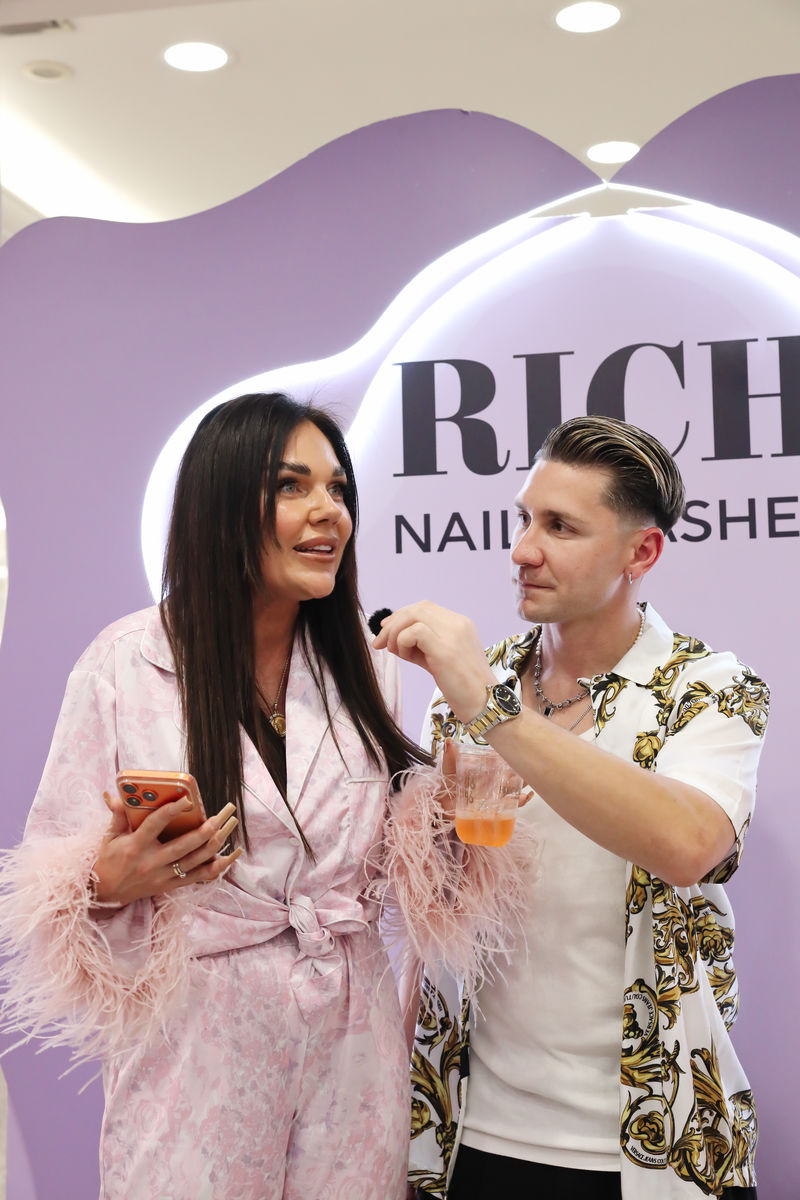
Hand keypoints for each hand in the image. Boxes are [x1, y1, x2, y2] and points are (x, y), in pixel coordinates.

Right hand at [92, 791, 241, 906]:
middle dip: (205, 830)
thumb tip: (117, 794)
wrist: (105, 893)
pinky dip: (217, 867)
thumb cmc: (108, 859)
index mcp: (135, 846)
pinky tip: (231, 855)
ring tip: (228, 827)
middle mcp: (151, 863)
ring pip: (195, 861)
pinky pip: (199, 877)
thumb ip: (118, 815)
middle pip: (184, 846)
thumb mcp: (110, 836)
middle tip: (221, 816)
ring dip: (215, 844)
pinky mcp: (170, 886)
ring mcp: (163, 877)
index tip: (186, 799)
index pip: (155, 825)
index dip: (171, 811)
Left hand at [373, 601, 493, 722]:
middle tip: (380, 642)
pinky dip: (402, 642)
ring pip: (413, 615)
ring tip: (395, 652)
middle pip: (416, 608)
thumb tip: (391, 639)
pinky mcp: (445, 649)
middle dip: (393, 623)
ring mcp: (453, 634)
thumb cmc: (462, 686)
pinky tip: (406, 657)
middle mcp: (458, 623)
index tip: (387, 631)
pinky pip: (414, 632)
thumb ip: (419, 645)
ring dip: (395, 632)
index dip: (401, 616)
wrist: (484, 703)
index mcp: (460, 623)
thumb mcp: (439, 659)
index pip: (424, 607)